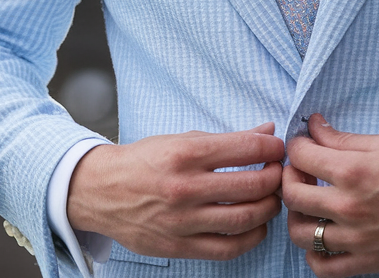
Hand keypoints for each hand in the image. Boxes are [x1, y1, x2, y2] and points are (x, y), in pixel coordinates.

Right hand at [68, 123, 285, 260]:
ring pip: (246, 218)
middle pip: (253, 185)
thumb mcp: (181, 139)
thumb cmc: (143, 161)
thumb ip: (227, 138)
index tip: (277, 149)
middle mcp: (185, 187)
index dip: (272, 148)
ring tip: (270, 199)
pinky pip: (228, 247)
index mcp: (186, 153)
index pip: (248, 148)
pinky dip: (251, 237)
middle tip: (278, 173)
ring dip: (269, 207)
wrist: (100, 191)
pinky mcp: (179, 245)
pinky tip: (255, 226)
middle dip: (276, 177)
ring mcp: (182, 220)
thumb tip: (267, 131)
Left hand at [283, 114, 378, 277]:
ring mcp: (356, 239)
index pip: (300, 156)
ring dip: (297, 216)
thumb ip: (345, 139)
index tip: (304, 146)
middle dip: (290, 178)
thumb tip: (315, 127)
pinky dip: (314, 255)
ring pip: (300, 233)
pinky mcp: (367, 263)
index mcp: (353, 172)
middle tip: (303, 173)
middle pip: (292, 195)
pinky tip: (322, 238)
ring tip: (310, 206)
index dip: (297, 146)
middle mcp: (349, 207)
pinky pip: (322, 268)